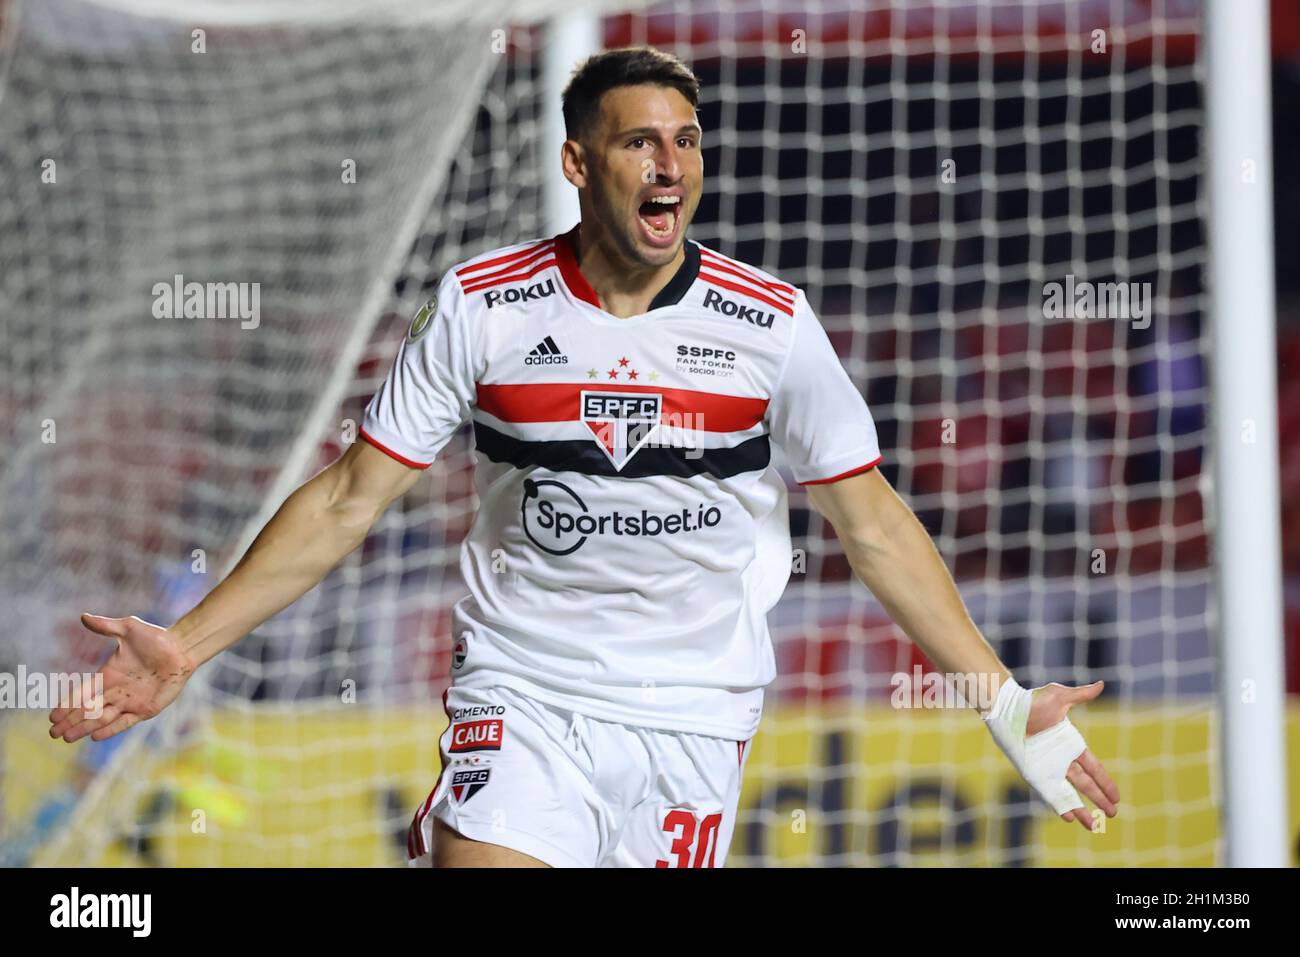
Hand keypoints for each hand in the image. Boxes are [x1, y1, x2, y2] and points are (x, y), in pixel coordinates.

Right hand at [48, 614, 195, 742]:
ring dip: (84, 727)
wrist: (182, 649)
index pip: (82, 692)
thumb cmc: (156, 638)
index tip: (53, 714)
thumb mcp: (129, 629)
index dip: (67, 703)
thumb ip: (106, 626)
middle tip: (53, 733)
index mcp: (108, 674)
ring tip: (67, 738)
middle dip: (70, 720)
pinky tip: (95, 736)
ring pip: (102, 718)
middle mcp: (116, 690)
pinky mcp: (145, 709)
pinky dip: (110, 729)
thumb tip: (83, 616)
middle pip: (88, 709)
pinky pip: (124, 722)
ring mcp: (130, 701)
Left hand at [1026, 680, 1120, 831]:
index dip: (1105, 781)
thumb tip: (1102, 684)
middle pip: (1085, 784)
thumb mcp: (1060, 697)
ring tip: (1093, 826)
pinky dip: (1058, 804)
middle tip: (1112, 814)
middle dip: (1099, 799)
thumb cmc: (1031, 700)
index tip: (1117, 795)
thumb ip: (1081, 695)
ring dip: (1081, 809)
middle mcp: (1061, 759)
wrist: (1007, 706)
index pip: (1094, 768)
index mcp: (1071, 744)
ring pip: (1069, 792)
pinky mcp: (1033, 771)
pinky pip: (1049, 791)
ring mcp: (1048, 767)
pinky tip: (1068, 817)